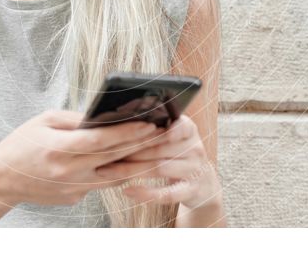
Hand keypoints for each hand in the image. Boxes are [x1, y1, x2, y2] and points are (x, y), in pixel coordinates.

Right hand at [0, 110, 165, 206]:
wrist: (1, 180)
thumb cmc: (21, 144)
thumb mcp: (44, 121)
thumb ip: (75, 119)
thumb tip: (105, 115)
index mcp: (60, 150)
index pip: (102, 141)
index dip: (128, 132)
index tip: (150, 123)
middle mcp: (70, 172)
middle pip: (115, 158)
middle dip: (144, 145)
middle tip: (167, 134)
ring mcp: (75, 188)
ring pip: (117, 176)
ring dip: (142, 164)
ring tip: (164, 151)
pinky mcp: (76, 197)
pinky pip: (104, 183)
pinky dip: (123, 173)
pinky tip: (140, 163)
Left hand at [93, 114, 222, 210]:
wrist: (204, 184)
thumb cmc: (178, 155)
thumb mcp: (175, 138)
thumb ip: (156, 127)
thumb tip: (120, 114)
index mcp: (189, 130)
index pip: (176, 124)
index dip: (157, 126)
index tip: (139, 127)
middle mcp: (195, 148)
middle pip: (158, 147)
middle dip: (129, 149)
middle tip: (103, 151)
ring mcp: (194, 171)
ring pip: (158, 168)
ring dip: (130, 169)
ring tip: (106, 170)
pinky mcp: (190, 191)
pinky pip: (167, 193)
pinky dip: (146, 193)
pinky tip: (128, 191)